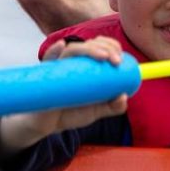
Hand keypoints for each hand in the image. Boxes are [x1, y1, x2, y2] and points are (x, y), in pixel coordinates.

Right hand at [0, 37, 129, 159]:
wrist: (45, 126)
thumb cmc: (71, 112)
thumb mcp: (97, 110)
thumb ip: (113, 106)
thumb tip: (123, 96)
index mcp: (86, 65)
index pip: (100, 46)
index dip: (112, 46)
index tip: (121, 58)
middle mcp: (72, 62)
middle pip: (89, 44)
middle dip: (106, 47)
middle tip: (117, 61)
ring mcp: (58, 67)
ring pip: (72, 49)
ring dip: (89, 49)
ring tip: (103, 57)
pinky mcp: (45, 76)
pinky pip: (47, 61)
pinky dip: (53, 52)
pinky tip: (60, 46)